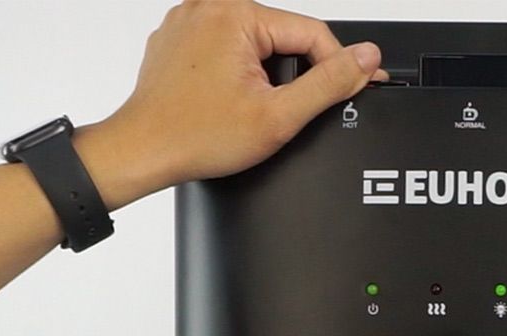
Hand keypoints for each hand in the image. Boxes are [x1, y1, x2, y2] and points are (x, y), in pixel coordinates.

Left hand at [100, 0, 385, 196]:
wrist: (142, 152)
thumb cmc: (194, 135)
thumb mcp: (278, 115)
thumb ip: (329, 82)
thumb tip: (364, 57)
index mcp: (235, 13)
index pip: (312, 32)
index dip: (338, 66)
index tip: (354, 87)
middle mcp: (209, 6)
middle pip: (282, 36)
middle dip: (293, 74)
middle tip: (285, 110)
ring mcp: (189, 20)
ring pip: (254, 43)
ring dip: (264, 74)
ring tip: (249, 107)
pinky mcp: (178, 37)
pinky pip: (225, 47)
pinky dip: (236, 72)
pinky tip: (227, 101)